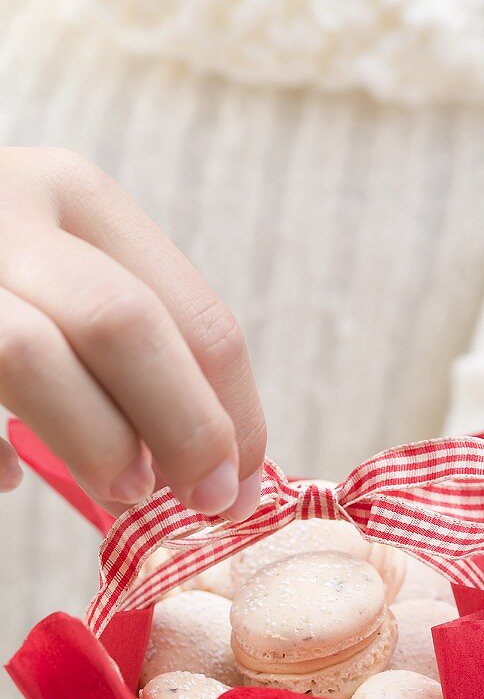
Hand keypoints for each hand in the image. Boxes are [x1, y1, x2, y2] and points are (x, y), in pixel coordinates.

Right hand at [0, 147, 265, 518]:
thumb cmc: (5, 271)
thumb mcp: (61, 264)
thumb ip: (131, 340)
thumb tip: (218, 463)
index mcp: (74, 195)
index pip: (196, 315)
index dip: (237, 414)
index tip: (244, 483)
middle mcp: (5, 208)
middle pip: (125, 326)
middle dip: (185, 429)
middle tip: (209, 503)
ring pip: (30, 355)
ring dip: (93, 442)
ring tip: (123, 492)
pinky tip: (4, 475)